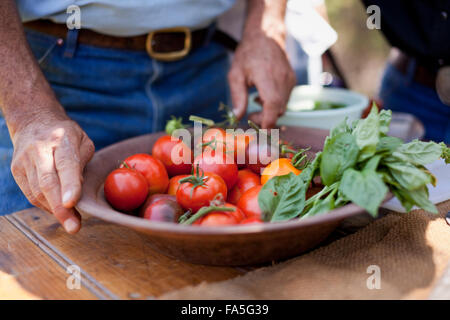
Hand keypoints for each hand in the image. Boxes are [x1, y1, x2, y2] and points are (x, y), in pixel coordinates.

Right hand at [10, 111, 94, 233]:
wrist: (33, 121)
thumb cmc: (66, 136)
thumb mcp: (83, 141)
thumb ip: (83, 163)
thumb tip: (79, 191)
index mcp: (61, 139)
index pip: (66, 164)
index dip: (69, 185)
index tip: (72, 202)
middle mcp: (39, 150)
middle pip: (48, 183)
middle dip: (61, 208)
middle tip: (74, 227)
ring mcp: (25, 161)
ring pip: (38, 192)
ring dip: (55, 211)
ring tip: (72, 222)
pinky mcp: (16, 171)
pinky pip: (31, 194)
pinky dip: (46, 206)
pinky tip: (58, 210)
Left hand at [228, 22, 295, 127]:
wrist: (266, 35)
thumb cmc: (248, 54)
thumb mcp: (236, 75)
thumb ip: (237, 97)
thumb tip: (237, 116)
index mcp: (268, 79)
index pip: (273, 108)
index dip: (268, 123)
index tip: (260, 132)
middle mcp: (283, 82)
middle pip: (278, 111)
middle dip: (265, 119)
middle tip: (250, 115)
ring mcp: (290, 81)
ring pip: (283, 106)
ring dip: (270, 111)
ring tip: (255, 101)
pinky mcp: (292, 81)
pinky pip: (285, 99)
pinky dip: (275, 103)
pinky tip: (264, 95)